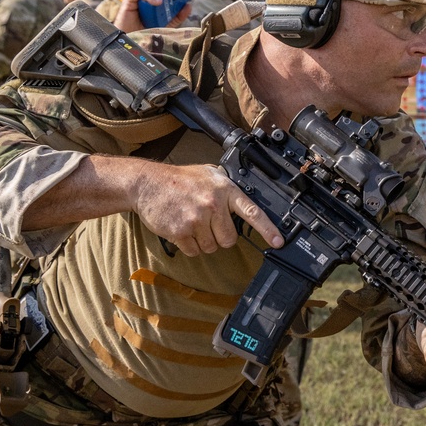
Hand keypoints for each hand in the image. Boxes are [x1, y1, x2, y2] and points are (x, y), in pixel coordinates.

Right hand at [132, 162, 282, 256]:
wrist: (147, 183)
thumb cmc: (179, 179)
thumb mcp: (208, 174)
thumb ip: (227, 188)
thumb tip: (242, 203)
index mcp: (225, 190)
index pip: (252, 212)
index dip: (268, 229)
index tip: (278, 241)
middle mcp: (213, 204)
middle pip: (230, 239)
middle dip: (220, 236)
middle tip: (208, 222)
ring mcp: (196, 219)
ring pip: (212, 247)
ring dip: (203, 241)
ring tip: (192, 222)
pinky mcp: (180, 232)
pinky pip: (194, 251)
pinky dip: (189, 245)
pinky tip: (182, 229)